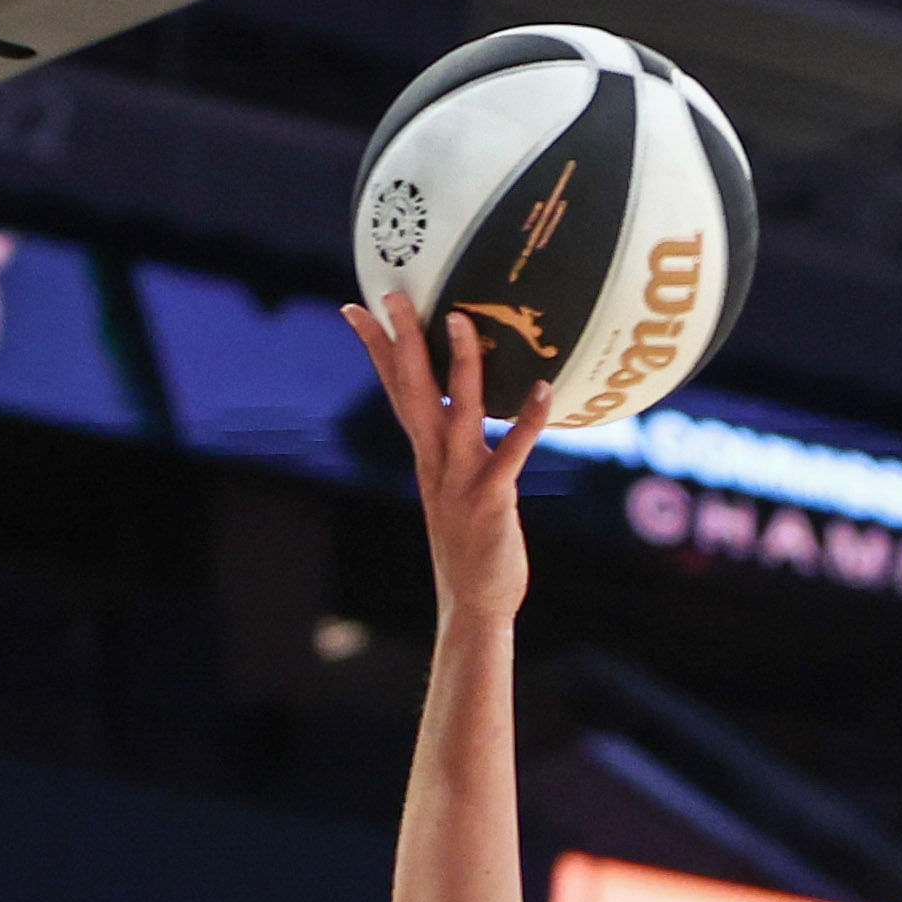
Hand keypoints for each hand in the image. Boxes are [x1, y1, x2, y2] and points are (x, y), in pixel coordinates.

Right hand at [344, 291, 552, 626]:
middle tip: (392, 295)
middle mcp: (434, 462)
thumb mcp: (454, 490)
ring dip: (458, 364)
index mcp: (425, 456)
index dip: (376, 350)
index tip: (358, 309)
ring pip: (455, 411)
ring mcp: (459, 480)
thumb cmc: (471, 548)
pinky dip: (526, 421)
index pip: (395, 391)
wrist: (473, 606)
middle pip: (412, 391)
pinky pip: (511, 452)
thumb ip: (457, 451)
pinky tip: (543, 389)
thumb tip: (467, 417)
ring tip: (461, 319)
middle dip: (402, 341)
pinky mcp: (491, 499)